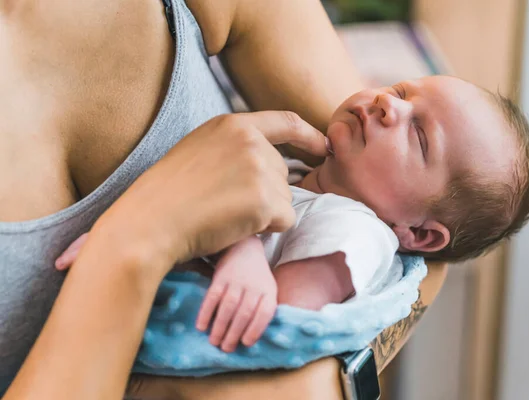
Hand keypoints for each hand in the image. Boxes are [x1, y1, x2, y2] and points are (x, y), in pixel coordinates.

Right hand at [86, 111, 327, 277]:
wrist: (149, 223)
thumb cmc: (167, 194)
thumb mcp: (200, 150)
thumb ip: (236, 148)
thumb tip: (272, 163)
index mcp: (232, 124)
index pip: (286, 122)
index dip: (309, 135)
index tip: (323, 147)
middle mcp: (251, 141)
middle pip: (282, 173)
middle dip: (266, 194)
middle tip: (227, 205)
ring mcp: (260, 169)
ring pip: (285, 198)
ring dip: (264, 212)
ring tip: (225, 214)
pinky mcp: (265, 200)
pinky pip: (285, 220)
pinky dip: (267, 229)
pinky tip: (236, 227)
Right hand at [196, 236, 276, 352]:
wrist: (244, 248)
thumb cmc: (256, 277)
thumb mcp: (268, 290)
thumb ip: (263, 310)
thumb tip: (251, 339)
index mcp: (268, 291)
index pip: (265, 313)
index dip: (256, 329)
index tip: (246, 343)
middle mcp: (254, 285)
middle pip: (244, 313)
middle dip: (234, 334)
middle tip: (226, 349)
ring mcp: (236, 280)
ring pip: (228, 307)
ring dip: (220, 327)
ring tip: (214, 342)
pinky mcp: (220, 276)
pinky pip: (212, 297)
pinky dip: (206, 312)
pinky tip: (201, 326)